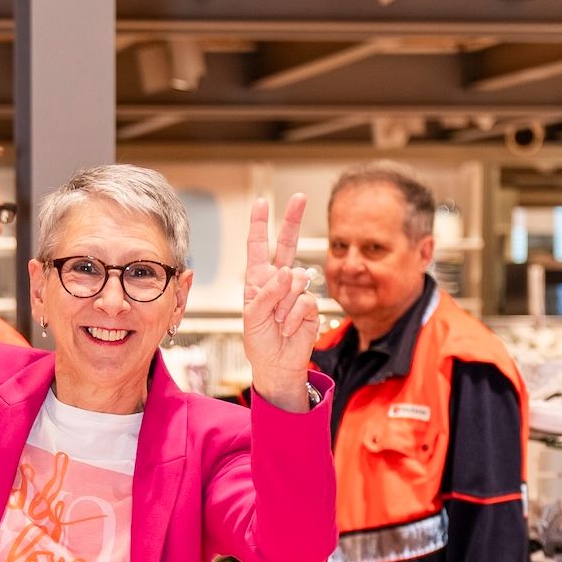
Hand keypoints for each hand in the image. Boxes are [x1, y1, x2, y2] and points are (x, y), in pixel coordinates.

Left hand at [242, 192, 319, 412]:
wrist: (277, 364)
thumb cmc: (259, 341)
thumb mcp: (251, 317)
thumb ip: (266, 294)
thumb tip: (288, 272)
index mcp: (258, 280)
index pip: (258, 247)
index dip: (260, 225)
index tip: (262, 202)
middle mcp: (278, 281)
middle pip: (287, 244)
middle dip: (293, 220)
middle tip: (300, 197)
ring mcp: (295, 292)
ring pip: (296, 280)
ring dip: (283, 304)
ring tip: (277, 321)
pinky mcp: (310, 305)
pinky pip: (304, 301)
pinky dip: (293, 316)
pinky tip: (288, 328)